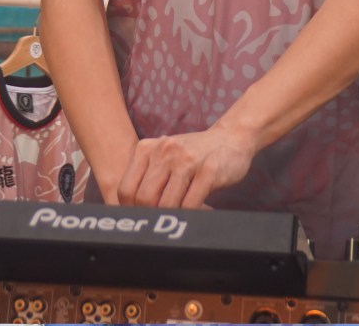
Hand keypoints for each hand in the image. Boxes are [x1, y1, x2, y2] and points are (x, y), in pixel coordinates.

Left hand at [116, 121, 255, 208]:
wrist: (231, 137)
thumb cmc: (194, 154)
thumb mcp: (165, 156)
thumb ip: (148, 177)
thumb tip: (131, 214)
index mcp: (148, 148)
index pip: (126, 189)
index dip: (131, 211)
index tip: (142, 219)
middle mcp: (165, 150)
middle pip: (144, 199)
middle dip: (152, 216)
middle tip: (164, 221)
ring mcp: (187, 159)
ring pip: (166, 204)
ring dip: (173, 218)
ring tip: (182, 217)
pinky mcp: (209, 170)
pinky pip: (190, 205)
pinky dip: (192, 216)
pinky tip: (199, 212)